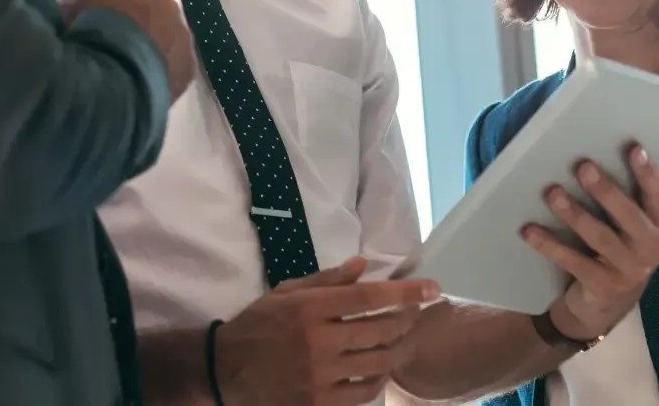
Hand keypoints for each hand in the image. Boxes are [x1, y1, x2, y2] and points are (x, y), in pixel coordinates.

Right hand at [58, 0, 197, 98]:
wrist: (109, 75)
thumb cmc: (88, 31)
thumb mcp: (73, 0)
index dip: (116, 4)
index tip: (103, 21)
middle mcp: (166, 1)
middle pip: (153, 9)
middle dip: (140, 22)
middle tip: (117, 45)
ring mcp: (182, 33)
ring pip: (169, 36)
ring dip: (155, 46)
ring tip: (130, 67)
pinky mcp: (189, 65)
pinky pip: (178, 64)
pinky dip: (165, 70)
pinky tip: (145, 81)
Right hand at [214, 256, 438, 405]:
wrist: (226, 370)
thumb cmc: (258, 326)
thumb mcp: (286, 293)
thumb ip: (326, 281)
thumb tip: (363, 265)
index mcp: (309, 308)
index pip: (368, 297)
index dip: (405, 292)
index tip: (431, 288)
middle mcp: (318, 341)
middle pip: (381, 330)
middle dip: (407, 320)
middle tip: (416, 315)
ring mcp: (319, 376)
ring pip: (378, 363)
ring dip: (397, 350)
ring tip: (403, 342)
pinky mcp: (318, 402)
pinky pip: (363, 394)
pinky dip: (378, 381)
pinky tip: (379, 371)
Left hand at [523, 145, 658, 340]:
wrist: (607, 304)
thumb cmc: (624, 247)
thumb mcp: (642, 221)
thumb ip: (655, 189)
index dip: (648, 173)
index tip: (634, 148)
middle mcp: (654, 249)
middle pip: (629, 216)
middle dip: (606, 190)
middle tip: (583, 166)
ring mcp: (630, 271)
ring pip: (599, 238)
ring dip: (574, 214)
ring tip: (551, 193)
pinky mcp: (603, 287)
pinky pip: (574, 262)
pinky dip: (550, 245)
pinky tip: (529, 230)